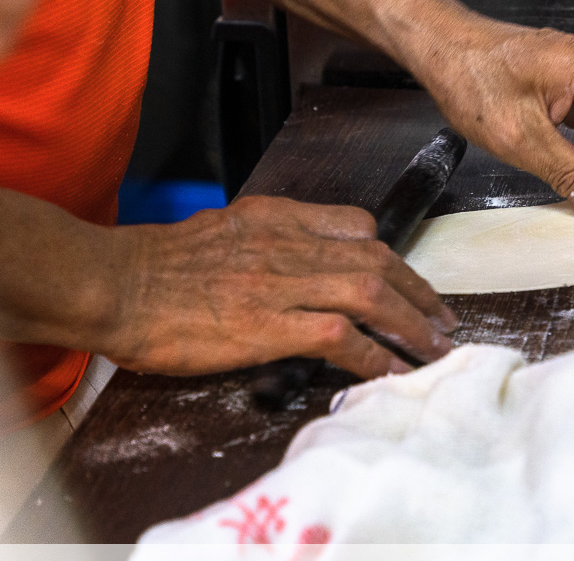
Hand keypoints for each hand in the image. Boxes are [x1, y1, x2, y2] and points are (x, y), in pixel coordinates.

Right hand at [101, 196, 454, 377]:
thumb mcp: (223, 230)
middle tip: (442, 318)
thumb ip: (268, 240)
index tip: (404, 278)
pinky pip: (340, 337)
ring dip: (411, 322)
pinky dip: (374, 355)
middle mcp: (289, 244)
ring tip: (435, 347)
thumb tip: (299, 265)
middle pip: (376, 258)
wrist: (115, 283)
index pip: (355, 224)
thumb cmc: (158, 264)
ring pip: (370, 292)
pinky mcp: (269, 323)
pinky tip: (393, 371)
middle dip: (418, 290)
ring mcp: (282, 282)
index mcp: (278, 218)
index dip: (389, 254)